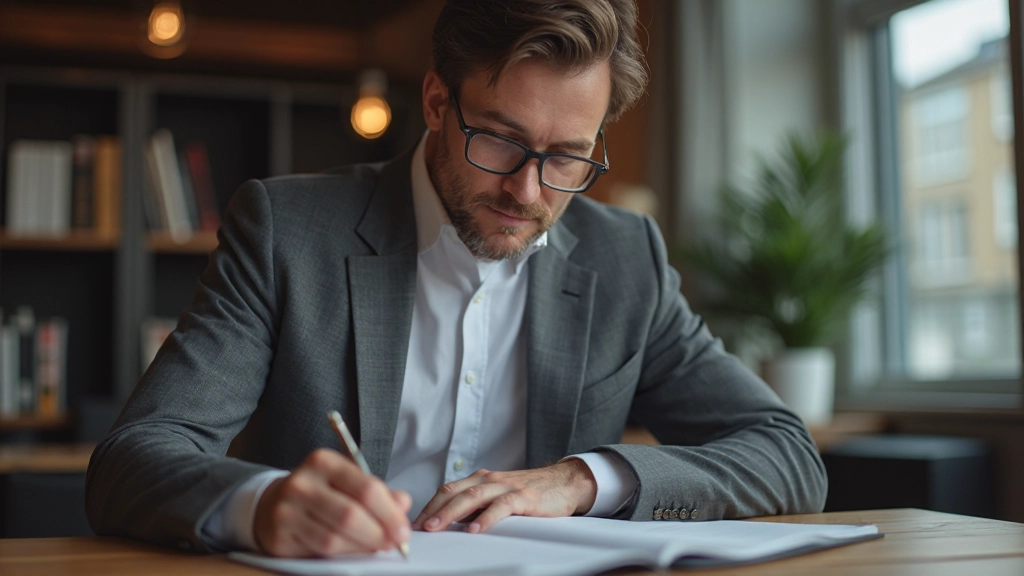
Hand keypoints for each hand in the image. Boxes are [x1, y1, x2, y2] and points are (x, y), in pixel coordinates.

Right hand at [253, 448, 411, 556]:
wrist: (272, 503)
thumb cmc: (321, 492)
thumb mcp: (348, 483)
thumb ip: (378, 493)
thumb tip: (403, 504)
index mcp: (324, 462)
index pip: (366, 488)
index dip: (389, 513)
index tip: (403, 530)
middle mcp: (302, 483)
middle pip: (350, 515)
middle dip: (379, 533)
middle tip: (394, 543)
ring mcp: (287, 510)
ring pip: (334, 537)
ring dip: (362, 547)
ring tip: (376, 547)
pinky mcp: (279, 535)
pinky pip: (319, 550)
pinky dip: (343, 554)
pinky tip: (354, 550)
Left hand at [413, 459, 596, 533]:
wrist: (564, 482)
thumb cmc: (529, 493)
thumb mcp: (497, 497)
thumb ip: (476, 506)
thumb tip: (449, 523)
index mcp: (480, 480)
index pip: (447, 490)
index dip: (429, 506)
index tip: (414, 523)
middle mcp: (489, 479)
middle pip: (454, 492)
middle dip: (433, 510)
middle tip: (418, 528)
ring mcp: (506, 486)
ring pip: (472, 497)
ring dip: (451, 513)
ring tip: (436, 527)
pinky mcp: (524, 497)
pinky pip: (501, 506)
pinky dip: (486, 518)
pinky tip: (475, 529)